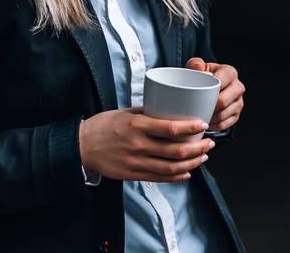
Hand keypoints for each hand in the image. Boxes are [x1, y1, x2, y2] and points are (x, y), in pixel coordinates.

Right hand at [78, 108, 213, 182]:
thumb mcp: (124, 113)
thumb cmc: (102, 126)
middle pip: (176, 151)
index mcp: (137, 126)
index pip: (171, 128)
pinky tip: (187, 173)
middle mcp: (138, 145)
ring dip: (191, 163)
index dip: (190, 127)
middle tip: (208, 143)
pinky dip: (177, 177)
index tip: (202, 124)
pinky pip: (160, 178)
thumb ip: (146, 114)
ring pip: (172, 167)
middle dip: (197, 148)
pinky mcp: (133, 175)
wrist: (81, 146)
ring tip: (202, 157)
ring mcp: (136, 162)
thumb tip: (168, 111)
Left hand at [185, 57, 244, 131]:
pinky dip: (213, 125)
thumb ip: (195, 63)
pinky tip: (206, 120)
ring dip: (210, 117)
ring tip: (200, 115)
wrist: (207, 87)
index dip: (210, 90)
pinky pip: (224, 124)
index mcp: (230, 72)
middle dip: (209, 106)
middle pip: (223, 101)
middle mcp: (238, 87)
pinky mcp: (236, 115)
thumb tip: (198, 67)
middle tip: (197, 107)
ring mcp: (239, 102)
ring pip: (223, 115)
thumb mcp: (196, 67)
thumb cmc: (202, 77)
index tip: (199, 94)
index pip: (222, 82)